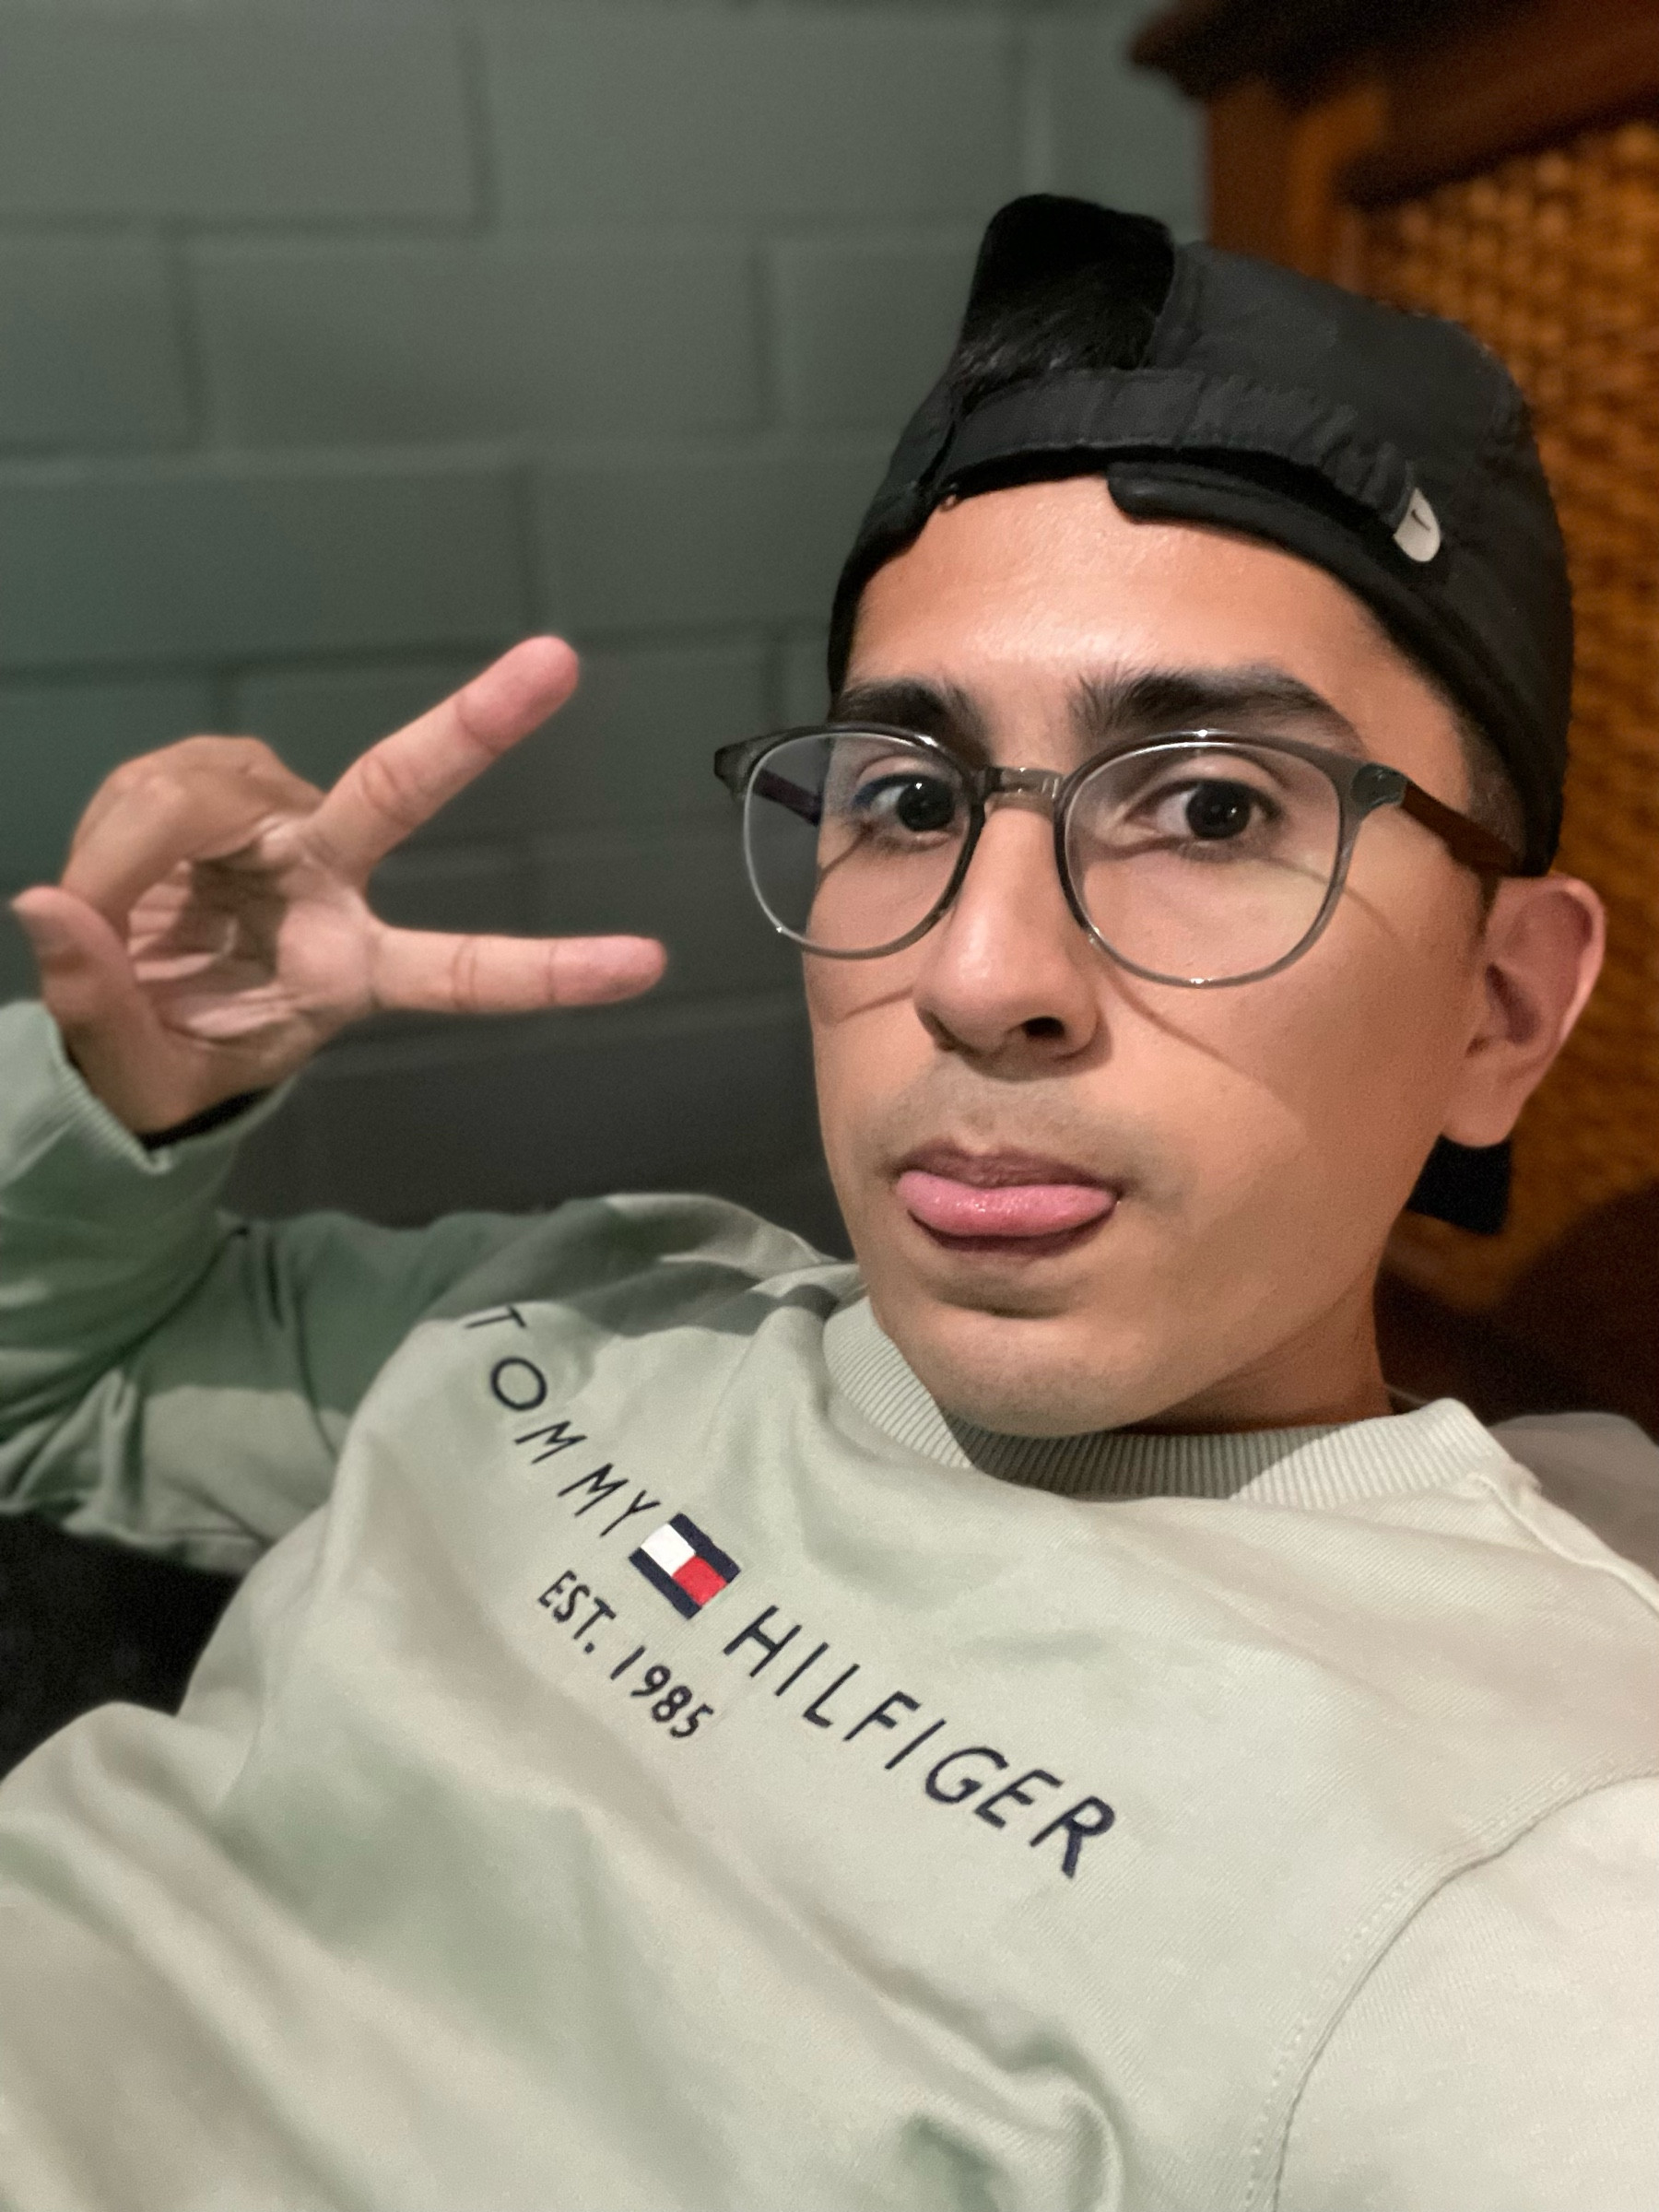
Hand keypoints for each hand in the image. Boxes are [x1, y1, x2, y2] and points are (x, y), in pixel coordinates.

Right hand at [10, 638, 666, 1134]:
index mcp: (349, 972)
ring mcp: (276, 823)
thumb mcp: (140, 1074)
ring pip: (216, 782)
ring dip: (137, 838)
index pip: (460, 971)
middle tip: (558, 661)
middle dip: (475, 726)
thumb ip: (98, 1006)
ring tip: (104, 906)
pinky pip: (161, 777)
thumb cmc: (173, 1059)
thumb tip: (51, 908)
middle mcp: (329, 881)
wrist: (125, 1025)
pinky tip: (106, 871)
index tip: (647, 964)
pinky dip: (115, 824)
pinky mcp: (214, 787)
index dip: (547, 969)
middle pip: (395, 790)